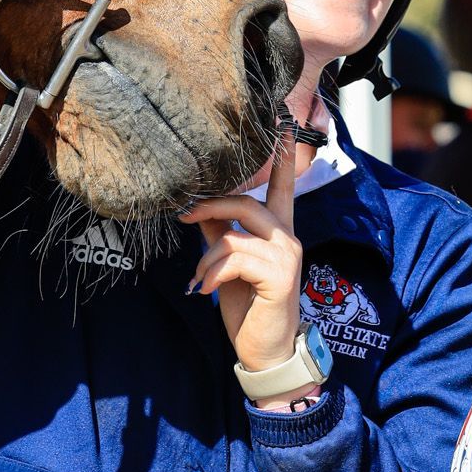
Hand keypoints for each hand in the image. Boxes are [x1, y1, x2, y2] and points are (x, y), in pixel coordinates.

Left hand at [179, 128, 302, 377]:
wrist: (265, 349)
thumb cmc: (247, 304)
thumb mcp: (227, 263)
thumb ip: (219, 231)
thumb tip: (197, 206)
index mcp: (278, 229)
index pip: (283, 184)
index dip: (283, 155)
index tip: (283, 122)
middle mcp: (287, 236)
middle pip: (246, 201)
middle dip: (210, 205)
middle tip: (184, 216)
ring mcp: (287, 254)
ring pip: (234, 232)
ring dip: (207, 256)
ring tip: (199, 278)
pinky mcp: (281, 275)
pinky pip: (234, 257)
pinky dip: (211, 272)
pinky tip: (204, 290)